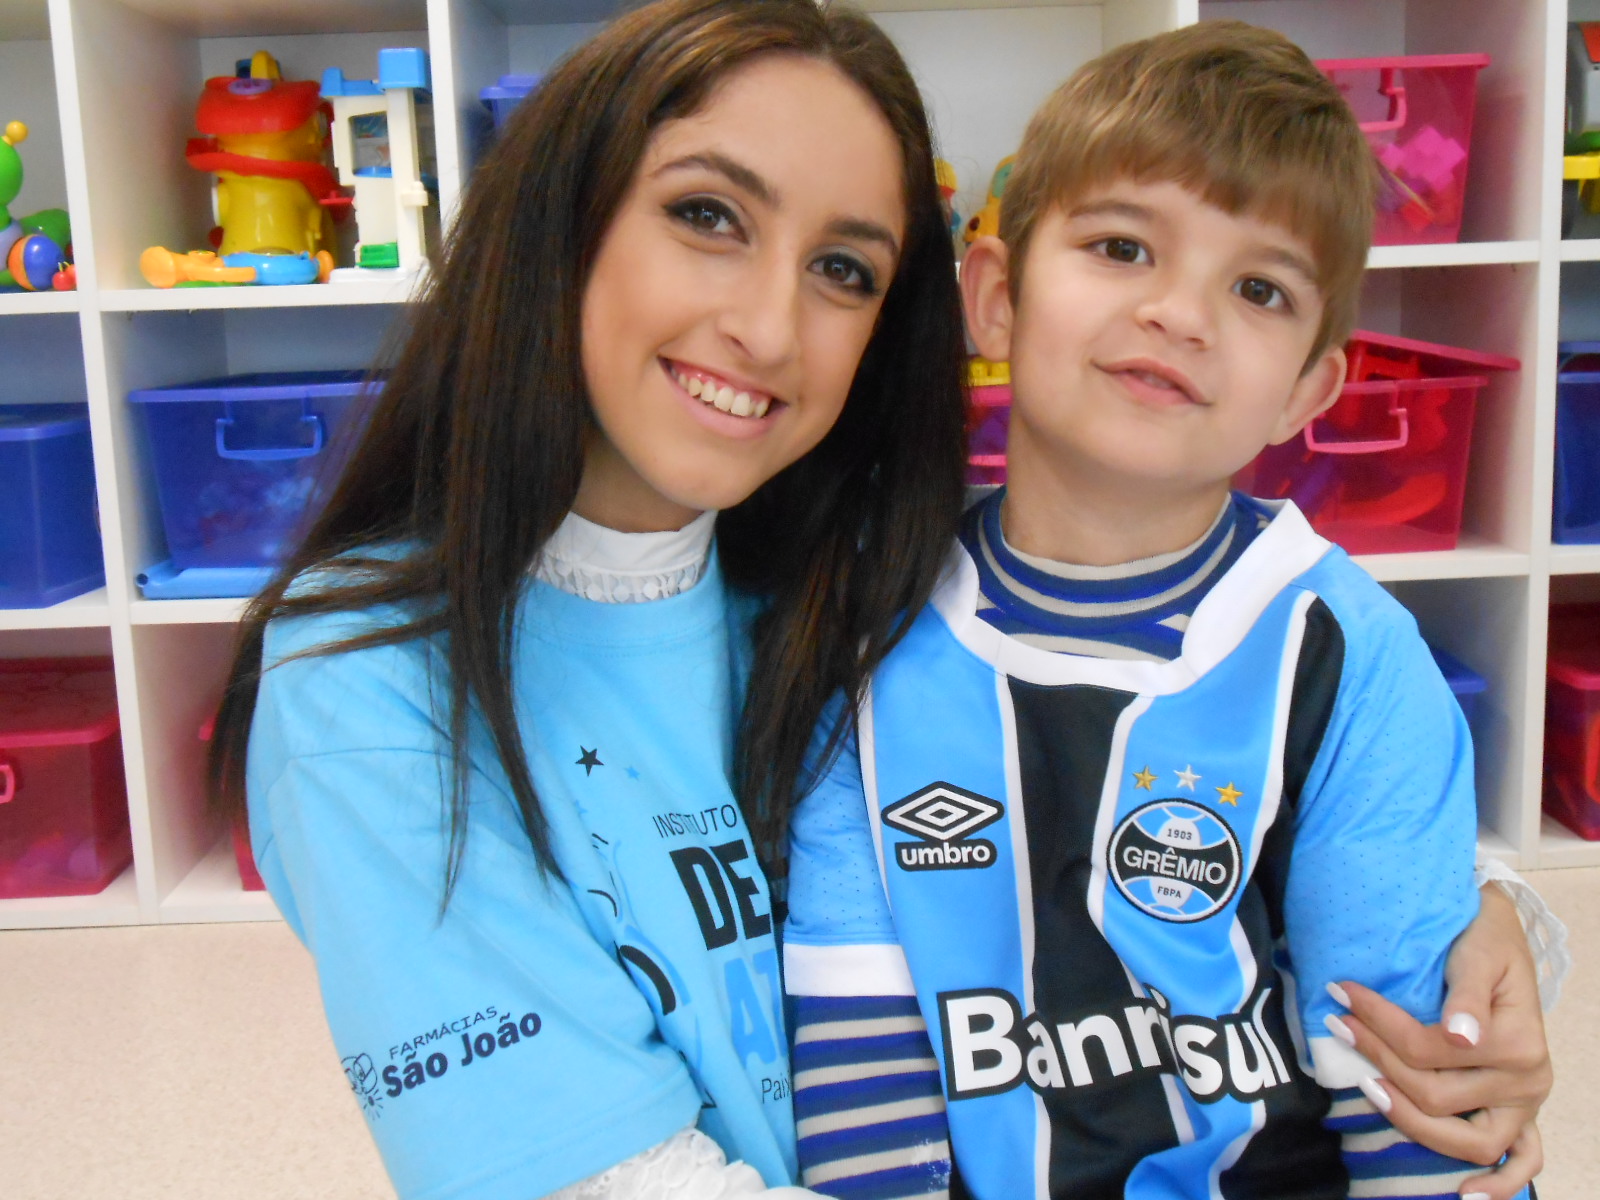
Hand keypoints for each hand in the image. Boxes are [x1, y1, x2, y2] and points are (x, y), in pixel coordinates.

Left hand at [1330, 884, 1549, 1198]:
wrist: (1501, 934)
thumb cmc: (1486, 938)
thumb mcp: (1478, 953)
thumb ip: (1468, 994)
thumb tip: (1458, 1035)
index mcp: (1518, 1041)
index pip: (1429, 1048)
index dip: (1378, 1023)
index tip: (1340, 993)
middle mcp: (1527, 1081)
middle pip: (1435, 1093)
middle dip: (1378, 1059)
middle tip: (1338, 1025)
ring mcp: (1526, 1104)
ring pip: (1466, 1139)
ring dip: (1411, 1120)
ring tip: (1367, 1089)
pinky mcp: (1523, 1114)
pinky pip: (1521, 1162)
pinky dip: (1499, 1184)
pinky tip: (1465, 1194)